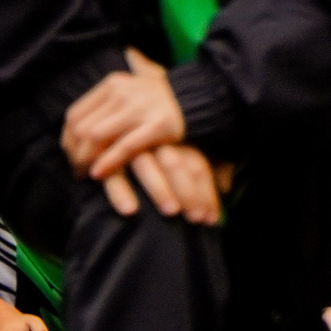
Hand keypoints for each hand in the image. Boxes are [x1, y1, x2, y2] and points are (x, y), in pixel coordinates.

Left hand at [65, 49, 186, 180]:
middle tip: (77, 170)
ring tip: (87, 174)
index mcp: (112, 84)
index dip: (68, 139)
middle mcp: (122, 93)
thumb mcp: (130, 92)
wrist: (201, 98)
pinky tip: (100, 174)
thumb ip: (105, 105)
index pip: (75, 114)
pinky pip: (124, 146)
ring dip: (87, 160)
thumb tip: (73, 126)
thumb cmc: (160, 102)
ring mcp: (140, 108)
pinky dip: (108, 162)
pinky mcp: (158, 125)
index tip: (71, 155)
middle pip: (82, 128)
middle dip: (75, 154)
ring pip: (96, 137)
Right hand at [97, 142, 222, 224]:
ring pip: (147, 165)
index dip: (206, 192)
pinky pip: (113, 172)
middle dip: (188, 191)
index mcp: (176, 136)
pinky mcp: (103, 151)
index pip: (196, 164)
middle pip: (175, 163)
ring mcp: (128, 141)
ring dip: (159, 189)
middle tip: (197, 219)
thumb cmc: (160, 140)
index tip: (211, 219)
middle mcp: (153, 137)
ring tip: (172, 213)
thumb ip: (210, 165)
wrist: (122, 110)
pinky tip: (130, 210)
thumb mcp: (187, 147)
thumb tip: (227, 187)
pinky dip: (120, 191)